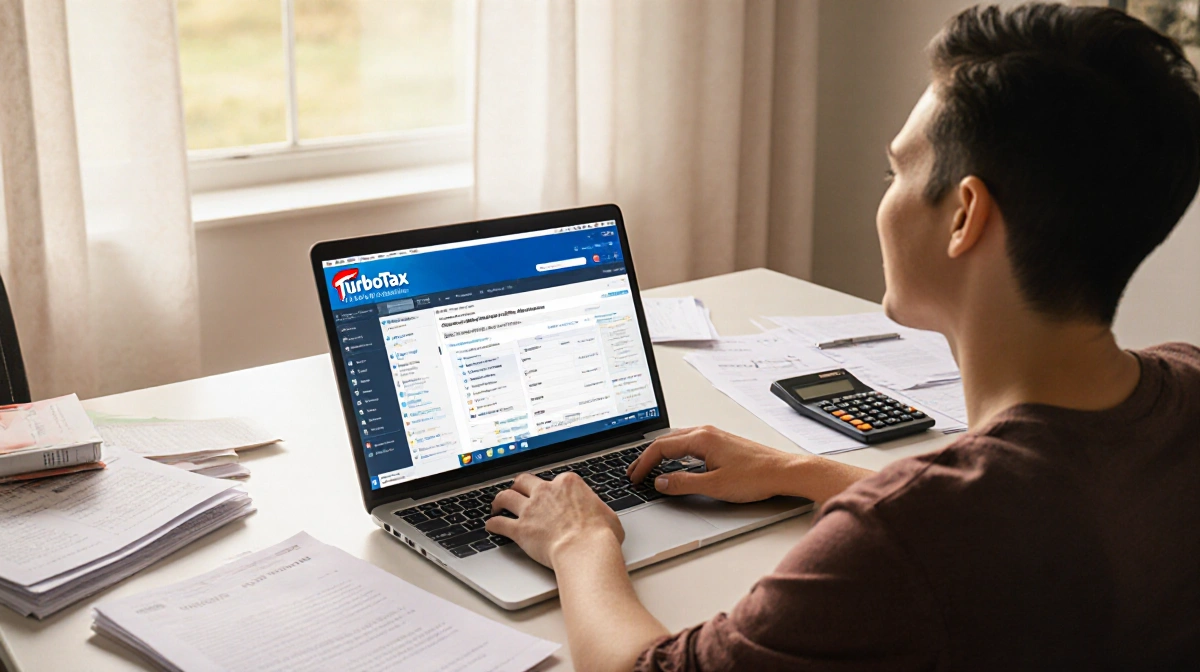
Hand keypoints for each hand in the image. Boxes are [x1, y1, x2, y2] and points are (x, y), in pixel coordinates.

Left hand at [486, 472, 623, 569]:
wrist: (585, 549)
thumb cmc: (600, 535)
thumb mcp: (608, 515)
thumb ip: (598, 511)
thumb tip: (602, 517)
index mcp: (568, 484)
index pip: (554, 479)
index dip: (550, 488)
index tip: (549, 494)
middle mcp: (546, 492)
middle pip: (524, 481)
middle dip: (519, 485)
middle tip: (517, 490)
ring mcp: (531, 509)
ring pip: (507, 497)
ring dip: (499, 500)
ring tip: (497, 504)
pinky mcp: (520, 529)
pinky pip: (499, 523)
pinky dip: (493, 524)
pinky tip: (491, 526)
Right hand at [627, 425, 846, 502]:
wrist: (784, 471)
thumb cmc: (756, 476)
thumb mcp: (715, 485)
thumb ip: (683, 484)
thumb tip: (660, 482)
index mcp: (701, 438)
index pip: (661, 447)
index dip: (643, 463)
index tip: (635, 477)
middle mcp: (706, 432)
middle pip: (666, 441)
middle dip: (647, 457)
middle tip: (635, 472)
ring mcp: (714, 436)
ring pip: (678, 440)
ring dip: (661, 454)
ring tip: (649, 468)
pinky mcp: (722, 443)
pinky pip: (689, 443)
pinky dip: (675, 453)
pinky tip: (675, 463)